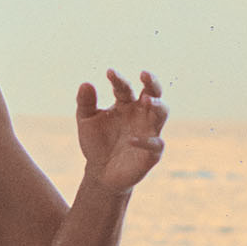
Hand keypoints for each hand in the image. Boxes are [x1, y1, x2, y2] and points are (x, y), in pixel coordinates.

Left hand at [76, 69, 166, 192]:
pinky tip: (131, 140)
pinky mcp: (152, 152)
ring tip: (147, 100)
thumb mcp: (86, 121)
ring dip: (157, 105)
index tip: (109, 73)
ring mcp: (149, 131)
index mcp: (125, 103)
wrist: (100, 172)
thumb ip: (85, 103)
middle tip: (144, 74)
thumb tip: (85, 83)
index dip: (118, 79)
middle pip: (153, 92)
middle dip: (152, 82)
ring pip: (162, 113)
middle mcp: (141, 114)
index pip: (124, 87)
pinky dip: (146, 141)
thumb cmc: (96, 143)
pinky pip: (155, 144)